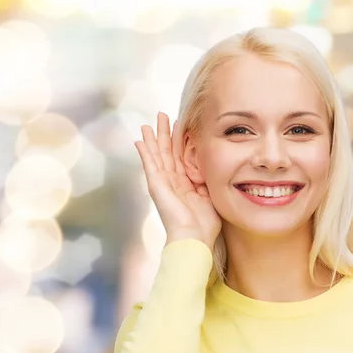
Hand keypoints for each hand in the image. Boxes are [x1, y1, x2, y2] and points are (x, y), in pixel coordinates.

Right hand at [135, 112, 221, 250]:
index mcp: (186, 185)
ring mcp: (163, 183)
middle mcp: (173, 182)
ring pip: (157, 155)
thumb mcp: (211, 196)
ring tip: (149, 123)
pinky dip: (144, 152)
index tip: (182, 125)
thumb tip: (213, 167)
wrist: (193, 237)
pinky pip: (149, 164)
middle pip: (167, 152)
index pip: (182, 158)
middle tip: (163, 115)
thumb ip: (209, 181)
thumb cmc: (205, 224)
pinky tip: (139, 140)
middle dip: (165, 134)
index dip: (181, 141)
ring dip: (153, 138)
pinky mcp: (156, 184)